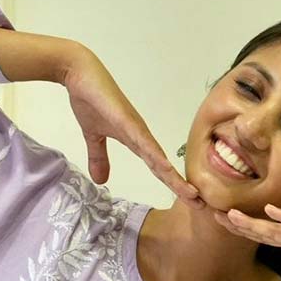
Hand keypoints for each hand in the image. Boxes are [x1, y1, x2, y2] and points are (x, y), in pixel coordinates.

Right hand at [63, 49, 202, 209]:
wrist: (79, 73)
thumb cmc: (90, 100)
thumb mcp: (94, 136)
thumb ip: (99, 157)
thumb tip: (101, 181)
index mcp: (137, 141)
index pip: (159, 169)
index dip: (174, 186)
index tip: (190, 203)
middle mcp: (142, 136)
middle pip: (165, 168)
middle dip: (182, 188)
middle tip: (202, 207)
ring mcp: (136, 128)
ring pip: (159, 159)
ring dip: (175, 178)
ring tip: (192, 196)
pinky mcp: (126, 119)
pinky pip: (143, 142)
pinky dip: (155, 156)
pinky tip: (166, 169)